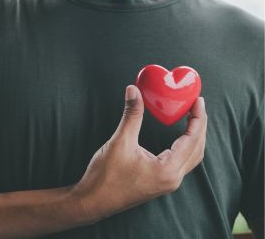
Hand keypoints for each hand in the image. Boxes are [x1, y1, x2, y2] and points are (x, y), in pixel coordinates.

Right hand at [72, 85, 206, 222]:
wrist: (92, 201)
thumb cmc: (105, 177)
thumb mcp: (120, 142)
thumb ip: (131, 115)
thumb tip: (133, 91)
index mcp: (167, 170)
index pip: (192, 139)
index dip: (197, 118)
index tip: (198, 100)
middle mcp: (172, 179)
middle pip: (197, 148)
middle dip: (199, 125)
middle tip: (196, 105)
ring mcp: (167, 183)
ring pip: (191, 157)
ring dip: (194, 137)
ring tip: (192, 118)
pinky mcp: (160, 183)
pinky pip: (182, 163)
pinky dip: (185, 146)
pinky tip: (179, 137)